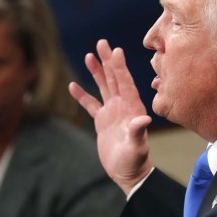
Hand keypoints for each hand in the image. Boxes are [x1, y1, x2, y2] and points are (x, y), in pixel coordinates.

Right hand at [69, 39, 152, 194]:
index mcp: (132, 107)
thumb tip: (143, 120)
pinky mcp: (102, 121)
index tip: (116, 51)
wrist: (128, 173)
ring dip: (97, 72)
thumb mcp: (136, 146)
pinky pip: (91, 104)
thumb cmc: (135, 160)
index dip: (120, 67)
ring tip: (89, 55)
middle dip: (108, 61)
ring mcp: (112, 112)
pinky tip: (72, 85)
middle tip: (102, 43)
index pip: (125, 82)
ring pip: (103, 86)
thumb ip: (137, 132)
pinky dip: (82, 95)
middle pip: (114, 78)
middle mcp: (123, 105)